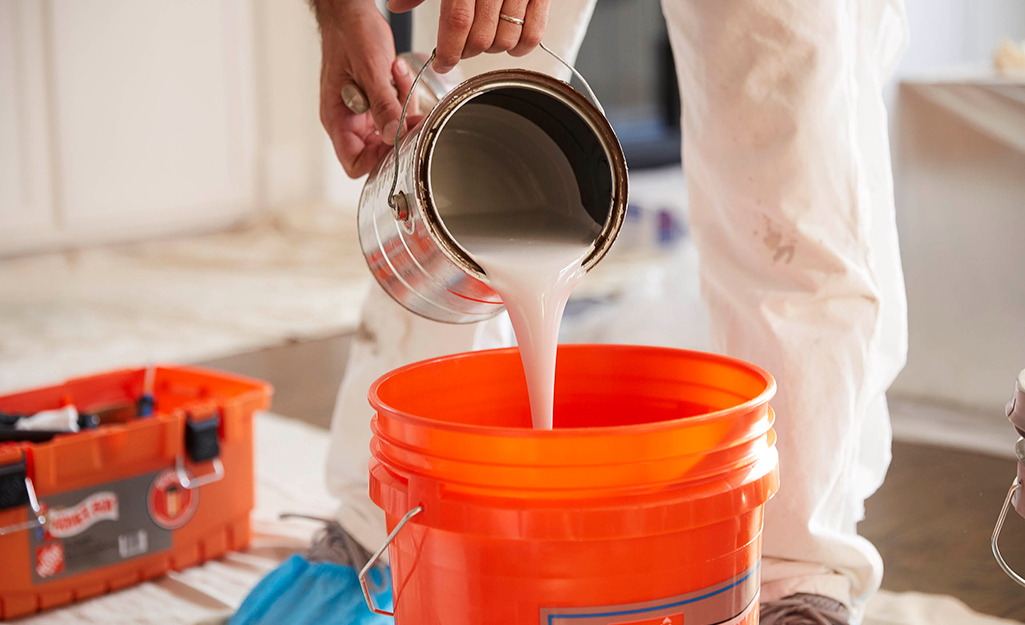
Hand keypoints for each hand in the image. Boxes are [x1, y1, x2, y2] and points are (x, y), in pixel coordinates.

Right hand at [314, 1, 420, 177]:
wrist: (352, 12)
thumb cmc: (350, 34)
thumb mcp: (370, 69)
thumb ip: (382, 104)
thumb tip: (392, 136)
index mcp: (337, 119)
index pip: (355, 163)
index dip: (378, 161)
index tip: (398, 143)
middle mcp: (348, 121)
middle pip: (378, 151)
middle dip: (399, 131)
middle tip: (410, 112)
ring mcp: (363, 113)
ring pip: (391, 131)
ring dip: (403, 109)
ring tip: (399, 79)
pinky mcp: (376, 102)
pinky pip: (396, 112)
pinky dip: (404, 97)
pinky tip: (399, 74)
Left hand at [387, 0, 550, 72]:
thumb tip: (397, 6)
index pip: (457, 22)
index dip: (448, 50)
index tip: (441, 64)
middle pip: (481, 38)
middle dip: (467, 52)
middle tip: (460, 49)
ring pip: (506, 41)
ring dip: (491, 50)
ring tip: (484, 41)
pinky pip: (534, 34)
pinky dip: (521, 48)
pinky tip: (511, 45)